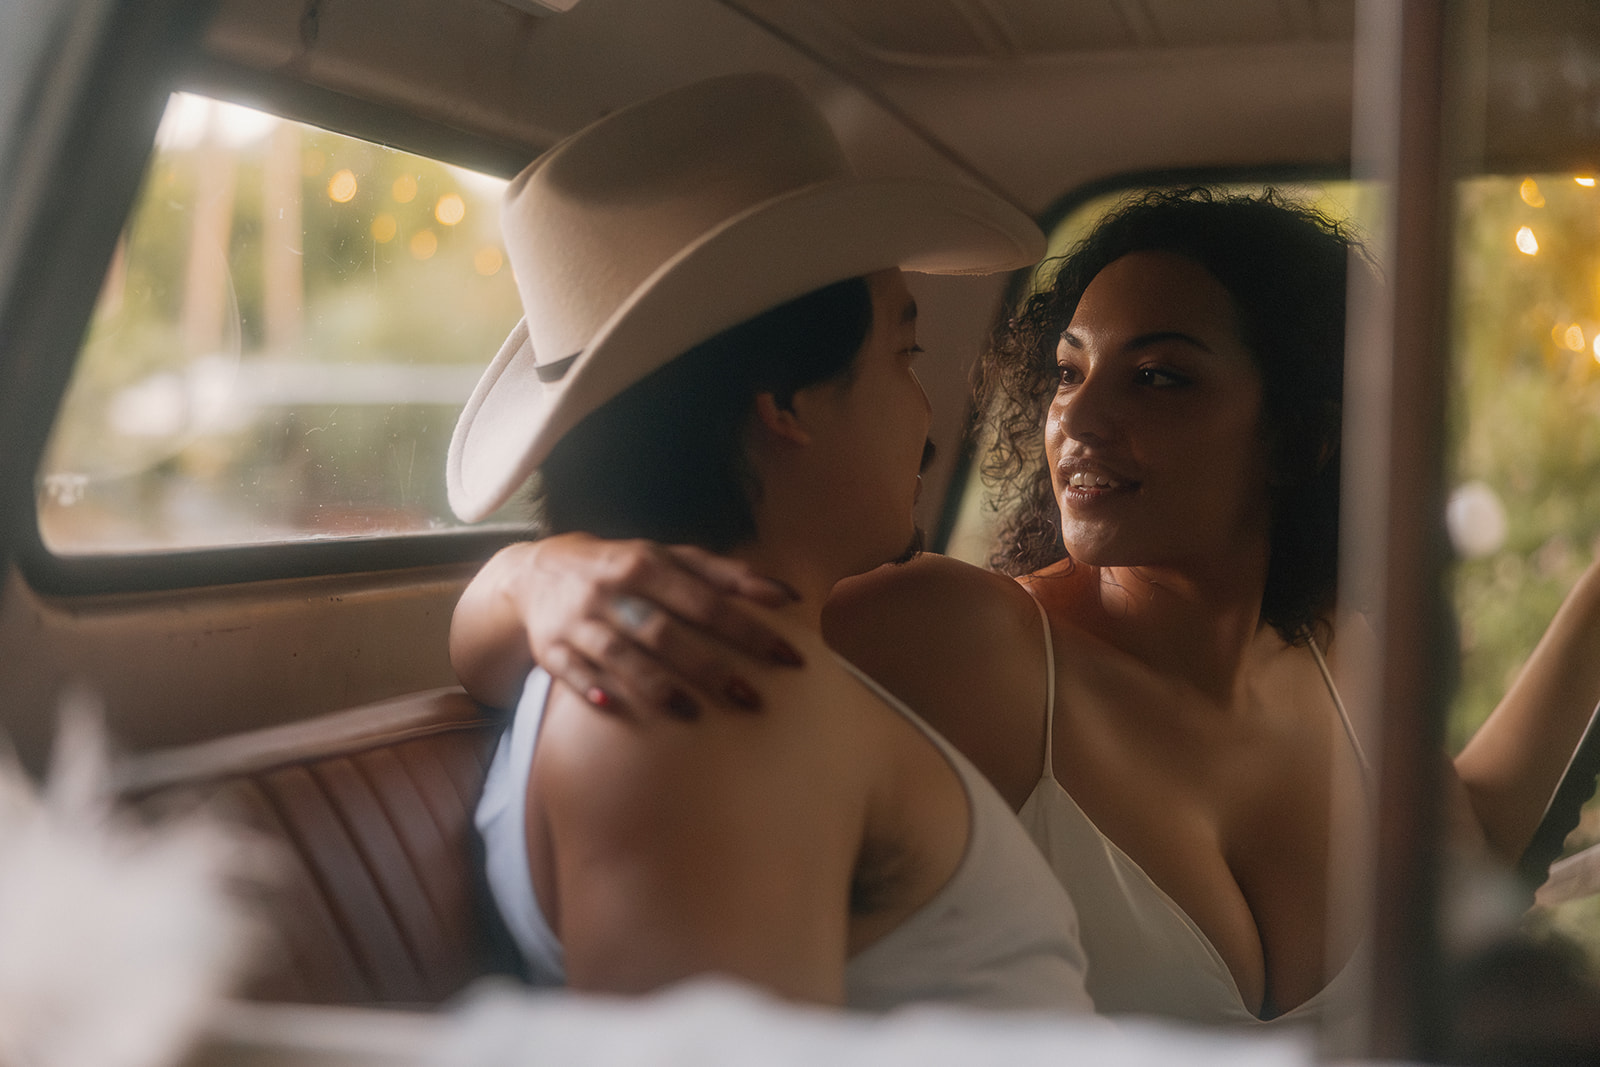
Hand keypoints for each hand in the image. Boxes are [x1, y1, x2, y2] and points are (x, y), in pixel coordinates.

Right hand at [468, 534, 803, 718]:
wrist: (538, 571)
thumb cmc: (624, 567)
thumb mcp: (669, 557)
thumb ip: (726, 574)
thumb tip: (788, 594)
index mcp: (646, 564)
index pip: (704, 601)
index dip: (747, 628)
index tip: (786, 656)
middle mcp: (611, 591)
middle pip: (665, 633)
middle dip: (710, 667)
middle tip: (752, 699)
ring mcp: (579, 622)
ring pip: (619, 656)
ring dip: (656, 686)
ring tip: (695, 714)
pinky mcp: (552, 649)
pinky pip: (572, 673)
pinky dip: (593, 689)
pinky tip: (615, 708)